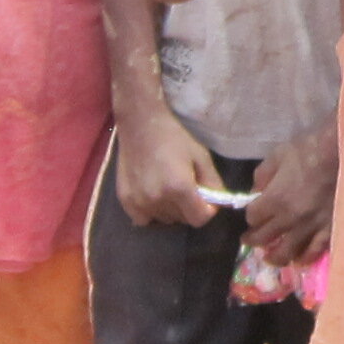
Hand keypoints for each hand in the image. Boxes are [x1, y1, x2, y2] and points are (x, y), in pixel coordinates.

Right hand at [113, 103, 222, 227]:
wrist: (140, 123)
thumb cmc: (173, 137)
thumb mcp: (200, 156)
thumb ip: (213, 183)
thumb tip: (218, 204)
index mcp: (179, 188)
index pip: (199, 219)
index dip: (207, 210)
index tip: (205, 198)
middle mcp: (158, 199)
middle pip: (182, 220)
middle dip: (189, 208)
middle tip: (185, 187)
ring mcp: (139, 202)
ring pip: (164, 219)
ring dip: (170, 210)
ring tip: (167, 187)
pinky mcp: (126, 201)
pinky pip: (144, 219)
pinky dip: (151, 212)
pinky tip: (152, 194)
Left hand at [242, 118, 337, 265]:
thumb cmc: (310, 149)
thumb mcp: (278, 155)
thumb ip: (262, 175)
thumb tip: (256, 191)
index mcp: (274, 199)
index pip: (253, 217)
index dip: (251, 215)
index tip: (253, 213)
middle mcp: (289, 218)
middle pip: (264, 238)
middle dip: (253, 239)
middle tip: (249, 240)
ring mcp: (310, 227)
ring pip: (287, 252)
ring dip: (274, 256)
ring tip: (270, 256)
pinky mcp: (329, 230)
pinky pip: (314, 252)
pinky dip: (304, 258)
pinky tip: (298, 259)